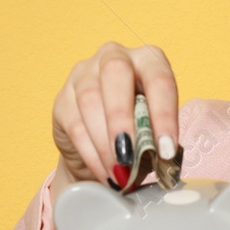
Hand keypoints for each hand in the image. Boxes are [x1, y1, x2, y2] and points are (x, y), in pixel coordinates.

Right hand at [49, 41, 178, 206]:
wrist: (101, 145)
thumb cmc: (136, 133)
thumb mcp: (153, 133)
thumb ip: (156, 139)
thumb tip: (160, 157)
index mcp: (147, 60)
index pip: (159, 78)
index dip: (164, 114)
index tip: (166, 149)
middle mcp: (114, 56)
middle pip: (115, 72)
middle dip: (123, 116)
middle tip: (130, 155)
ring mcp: (84, 73)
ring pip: (90, 99)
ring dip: (105, 142)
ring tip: (118, 173)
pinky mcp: (63, 98)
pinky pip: (74, 123)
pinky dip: (91, 152)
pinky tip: (104, 172)